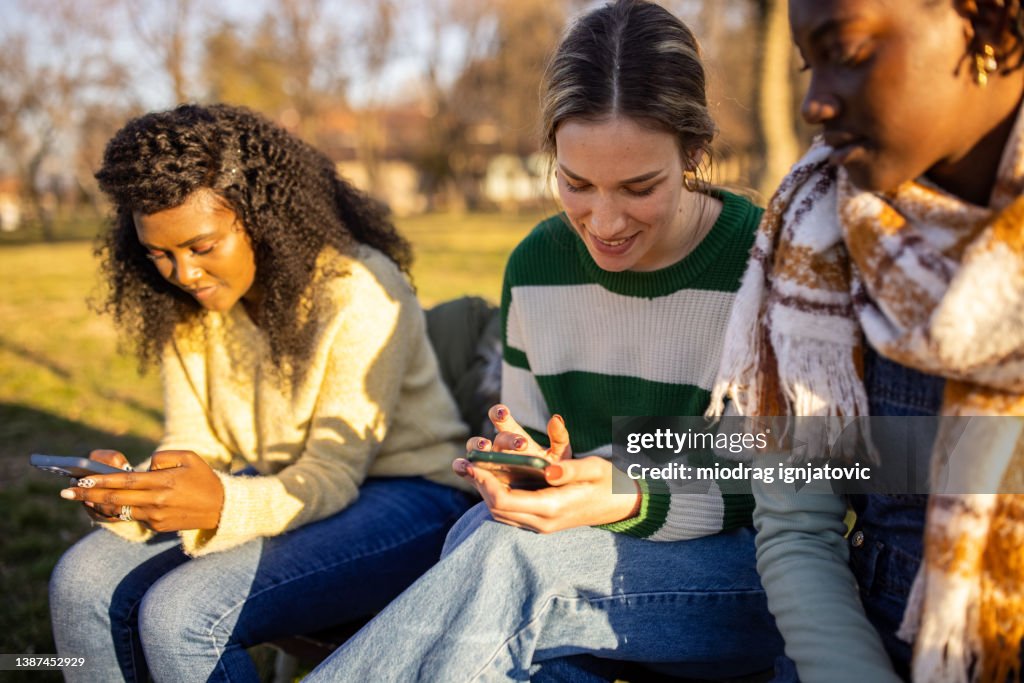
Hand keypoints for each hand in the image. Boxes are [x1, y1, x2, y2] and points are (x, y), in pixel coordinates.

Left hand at [60, 450, 224, 531]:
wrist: (221, 508)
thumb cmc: (203, 478)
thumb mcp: (189, 458)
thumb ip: (162, 457)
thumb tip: (142, 467)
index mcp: (164, 482)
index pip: (125, 481)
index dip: (100, 481)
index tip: (81, 479)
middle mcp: (157, 501)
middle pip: (115, 498)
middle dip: (88, 495)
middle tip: (66, 492)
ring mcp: (156, 516)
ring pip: (120, 510)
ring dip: (97, 505)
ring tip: (79, 499)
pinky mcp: (157, 526)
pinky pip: (133, 516)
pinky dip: (118, 510)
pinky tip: (104, 505)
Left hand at [454, 406, 639, 532]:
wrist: (622, 504)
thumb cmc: (609, 481)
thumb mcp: (594, 468)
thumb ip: (570, 469)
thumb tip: (547, 470)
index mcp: (553, 507)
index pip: (504, 501)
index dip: (484, 483)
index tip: (473, 462)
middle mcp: (543, 521)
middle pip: (496, 509)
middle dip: (478, 485)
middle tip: (465, 462)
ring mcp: (541, 525)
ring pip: (500, 513)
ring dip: (485, 492)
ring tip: (473, 468)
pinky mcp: (540, 522)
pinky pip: (509, 513)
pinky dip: (496, 496)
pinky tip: (492, 477)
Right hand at [458, 403, 572, 468]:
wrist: (547, 498)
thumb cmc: (551, 472)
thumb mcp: (559, 456)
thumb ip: (559, 438)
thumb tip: (555, 418)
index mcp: (514, 438)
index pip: (502, 419)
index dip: (499, 414)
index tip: (503, 412)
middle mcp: (498, 448)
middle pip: (494, 438)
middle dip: (502, 439)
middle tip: (515, 443)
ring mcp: (487, 464)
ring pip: (475, 450)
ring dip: (478, 447)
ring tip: (484, 449)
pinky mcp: (480, 479)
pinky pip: (467, 471)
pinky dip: (462, 467)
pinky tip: (462, 466)